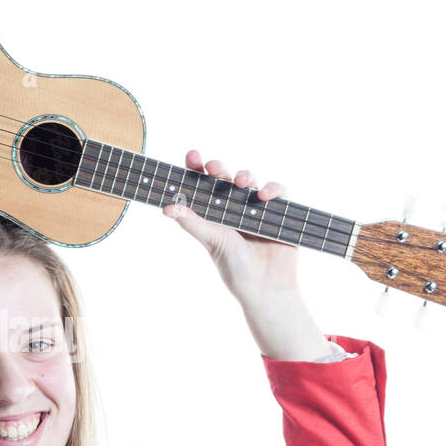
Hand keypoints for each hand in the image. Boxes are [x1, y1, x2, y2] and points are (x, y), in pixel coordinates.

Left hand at [163, 149, 298, 300]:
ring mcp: (256, 208)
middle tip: (212, 166)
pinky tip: (265, 196)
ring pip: (250, 181)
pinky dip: (273, 189)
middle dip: (218, 168)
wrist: (266, 289)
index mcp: (213, 213)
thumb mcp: (212, 242)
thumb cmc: (236, 269)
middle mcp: (233, 207)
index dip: (197, 168)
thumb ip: (193, 224)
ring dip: (244, 175)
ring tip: (240, 183)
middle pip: (224, 178)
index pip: (203, 185)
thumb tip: (166, 208)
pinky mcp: (279, 212)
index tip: (192, 156)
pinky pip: (278, 191)